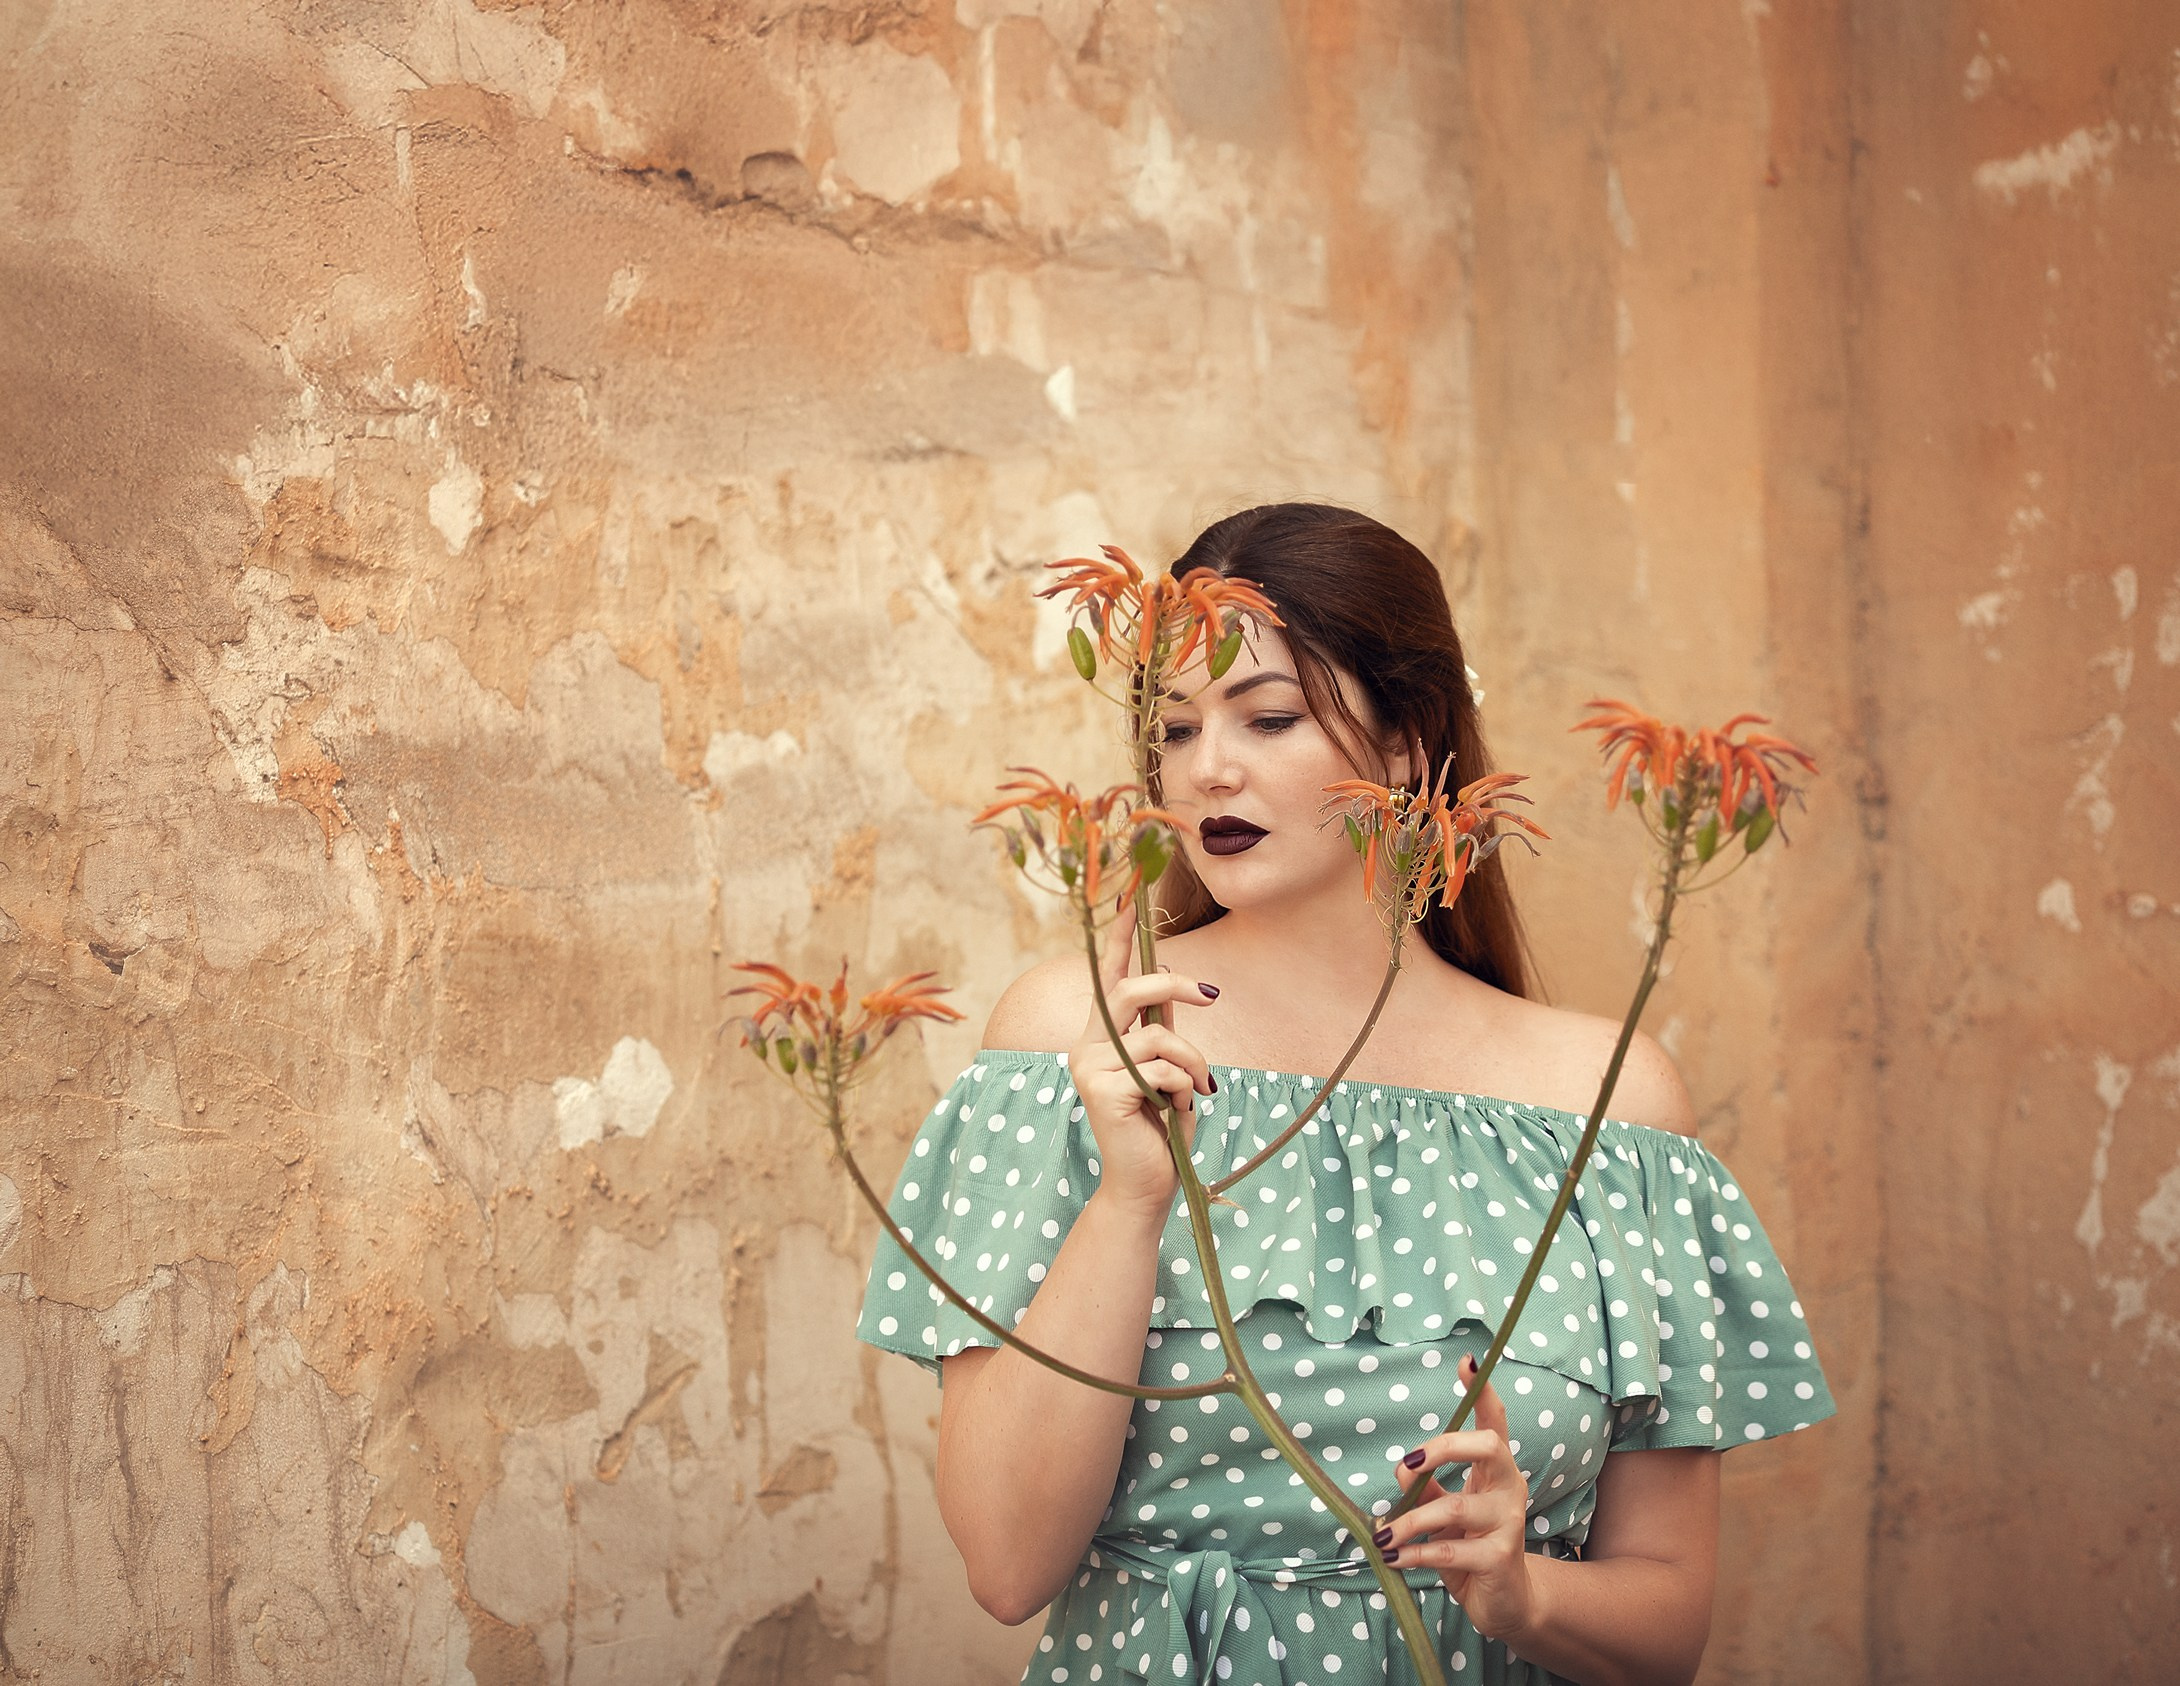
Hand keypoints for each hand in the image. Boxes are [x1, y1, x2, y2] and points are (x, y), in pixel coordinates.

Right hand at [1067, 903, 1218, 1222]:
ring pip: (1158, 1037)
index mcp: (1101, 1035)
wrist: (1148, 1183)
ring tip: (1198, 1091)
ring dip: (1193, 1064)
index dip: (1116, 937)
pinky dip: (1185, 1089)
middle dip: (1176, 986)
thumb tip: (1172, 975)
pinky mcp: (1101, 1091)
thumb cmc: (1160, 1125)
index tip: (1127, 896)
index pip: (1106, 976)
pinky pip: (1162, 1070)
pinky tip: (1177, 1112)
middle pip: (1131, 990)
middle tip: (1212, 995)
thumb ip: (1162, 1026)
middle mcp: (1086, 1045)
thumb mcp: (1166, 1066)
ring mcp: (1088, 1068)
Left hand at [1378, 1354, 1537, 1642]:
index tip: (1467, 1361)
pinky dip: (1414, 1554)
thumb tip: (1402, 1471)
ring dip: (1409, 1522)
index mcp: (1494, 1470)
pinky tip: (1394, 1557)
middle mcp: (1509, 1488)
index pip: (1494, 1422)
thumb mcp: (1443, 1513)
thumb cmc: (1469, 1546)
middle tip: (1406, 1467)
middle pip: (1487, 1446)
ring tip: (1383, 1537)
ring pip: (1455, 1507)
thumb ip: (1424, 1489)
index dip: (1482, 1391)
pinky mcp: (1499, 1558)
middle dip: (1443, 1448)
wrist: (1504, 1604)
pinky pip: (1449, 1549)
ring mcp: (1509, 1523)